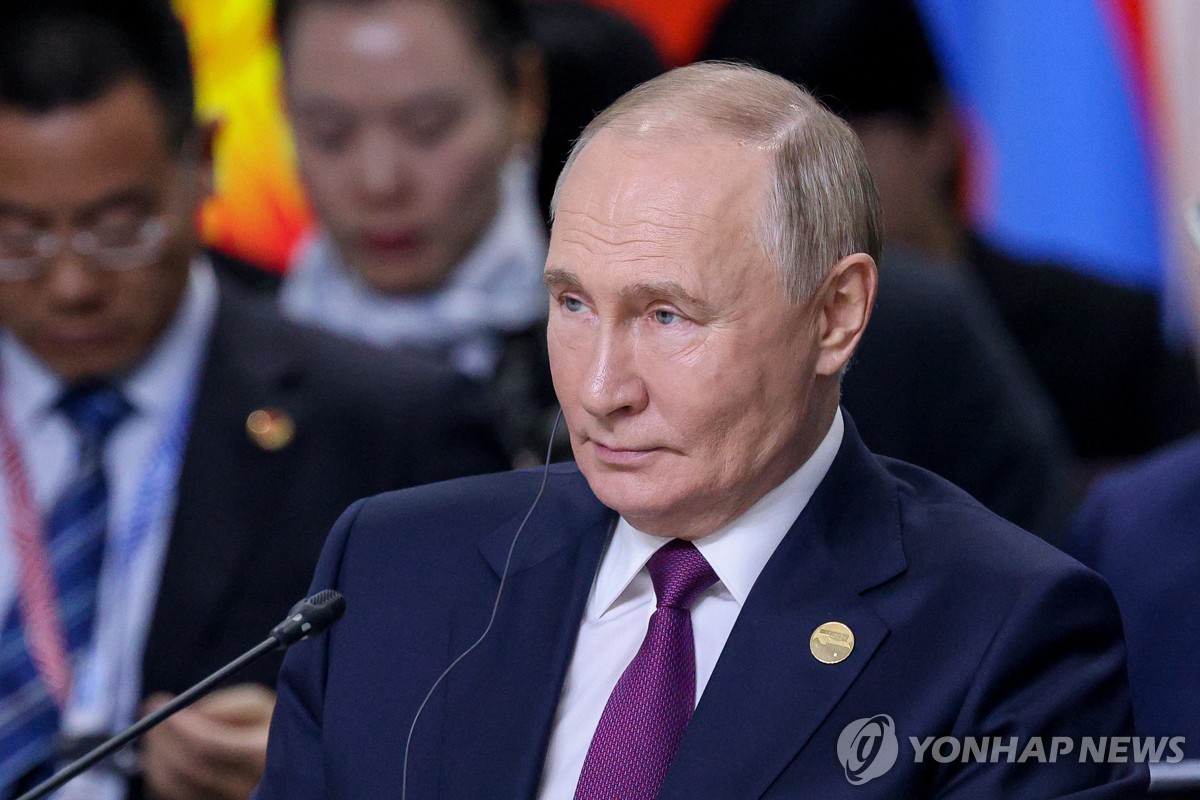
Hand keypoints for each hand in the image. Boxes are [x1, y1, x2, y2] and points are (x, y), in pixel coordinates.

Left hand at [140, 683, 275, 799]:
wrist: (279, 758)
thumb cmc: (266, 724)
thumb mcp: (258, 704)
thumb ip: (225, 704)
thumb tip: (186, 715)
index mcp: (263, 754)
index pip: (208, 744)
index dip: (177, 723)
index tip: (158, 701)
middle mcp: (246, 787)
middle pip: (186, 766)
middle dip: (160, 735)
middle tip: (150, 712)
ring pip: (173, 784)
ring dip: (156, 752)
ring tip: (158, 728)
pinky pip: (170, 793)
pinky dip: (158, 770)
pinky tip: (165, 750)